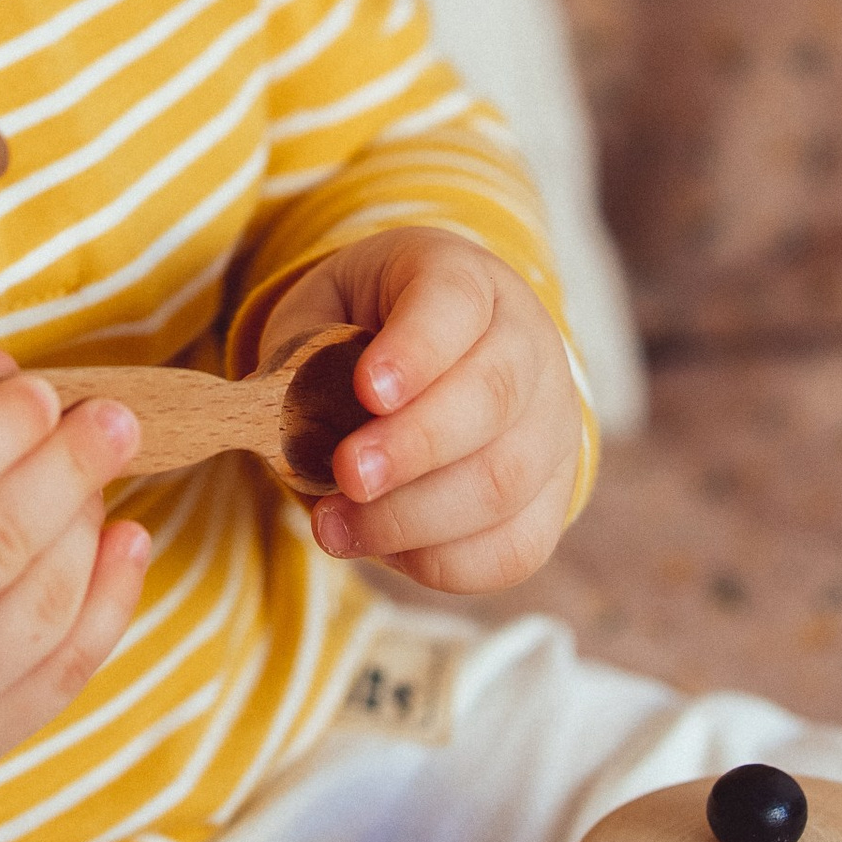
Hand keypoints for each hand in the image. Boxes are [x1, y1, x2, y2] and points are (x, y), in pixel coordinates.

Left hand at [257, 228, 581, 593]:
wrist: (441, 357)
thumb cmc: (370, 332)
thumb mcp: (325, 309)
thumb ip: (304, 354)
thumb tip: (290, 426)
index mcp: (468, 281)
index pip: (454, 303)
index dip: (416, 350)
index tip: (367, 388)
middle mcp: (529, 346)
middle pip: (492, 398)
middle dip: (414, 446)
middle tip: (348, 474)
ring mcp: (551, 426)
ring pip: (505, 482)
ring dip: (415, 517)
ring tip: (336, 524)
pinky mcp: (551, 499)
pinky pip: (514, 548)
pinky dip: (442, 560)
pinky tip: (381, 548)